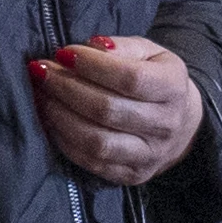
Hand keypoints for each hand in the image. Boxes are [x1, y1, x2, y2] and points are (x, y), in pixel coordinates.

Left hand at [28, 35, 203, 186]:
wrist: (180, 122)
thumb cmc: (153, 78)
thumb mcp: (147, 53)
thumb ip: (121, 47)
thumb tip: (91, 47)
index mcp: (173, 87)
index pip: (129, 78)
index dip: (92, 65)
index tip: (63, 53)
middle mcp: (166, 125)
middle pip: (107, 110)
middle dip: (66, 88)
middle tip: (42, 73)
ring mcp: (150, 155)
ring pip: (97, 141)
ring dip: (60, 117)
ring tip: (41, 96)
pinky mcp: (132, 175)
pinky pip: (91, 162)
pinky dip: (64, 140)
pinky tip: (50, 119)